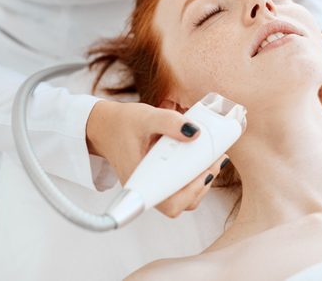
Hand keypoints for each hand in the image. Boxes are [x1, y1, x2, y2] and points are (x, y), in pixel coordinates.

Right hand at [85, 100, 227, 217]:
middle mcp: (146, 190)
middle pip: (182, 203)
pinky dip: (194, 174)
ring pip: (183, 197)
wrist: (105, 126)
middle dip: (203, 183)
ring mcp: (152, 187)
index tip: (205, 172)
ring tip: (212, 158)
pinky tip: (202, 157)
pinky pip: (179, 185)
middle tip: (215, 160)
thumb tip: (195, 133)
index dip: (192, 193)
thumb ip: (170, 122)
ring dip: (201, 180)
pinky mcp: (157, 180)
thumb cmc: (121, 124)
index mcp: (141, 182)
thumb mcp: (146, 117)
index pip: (170, 204)